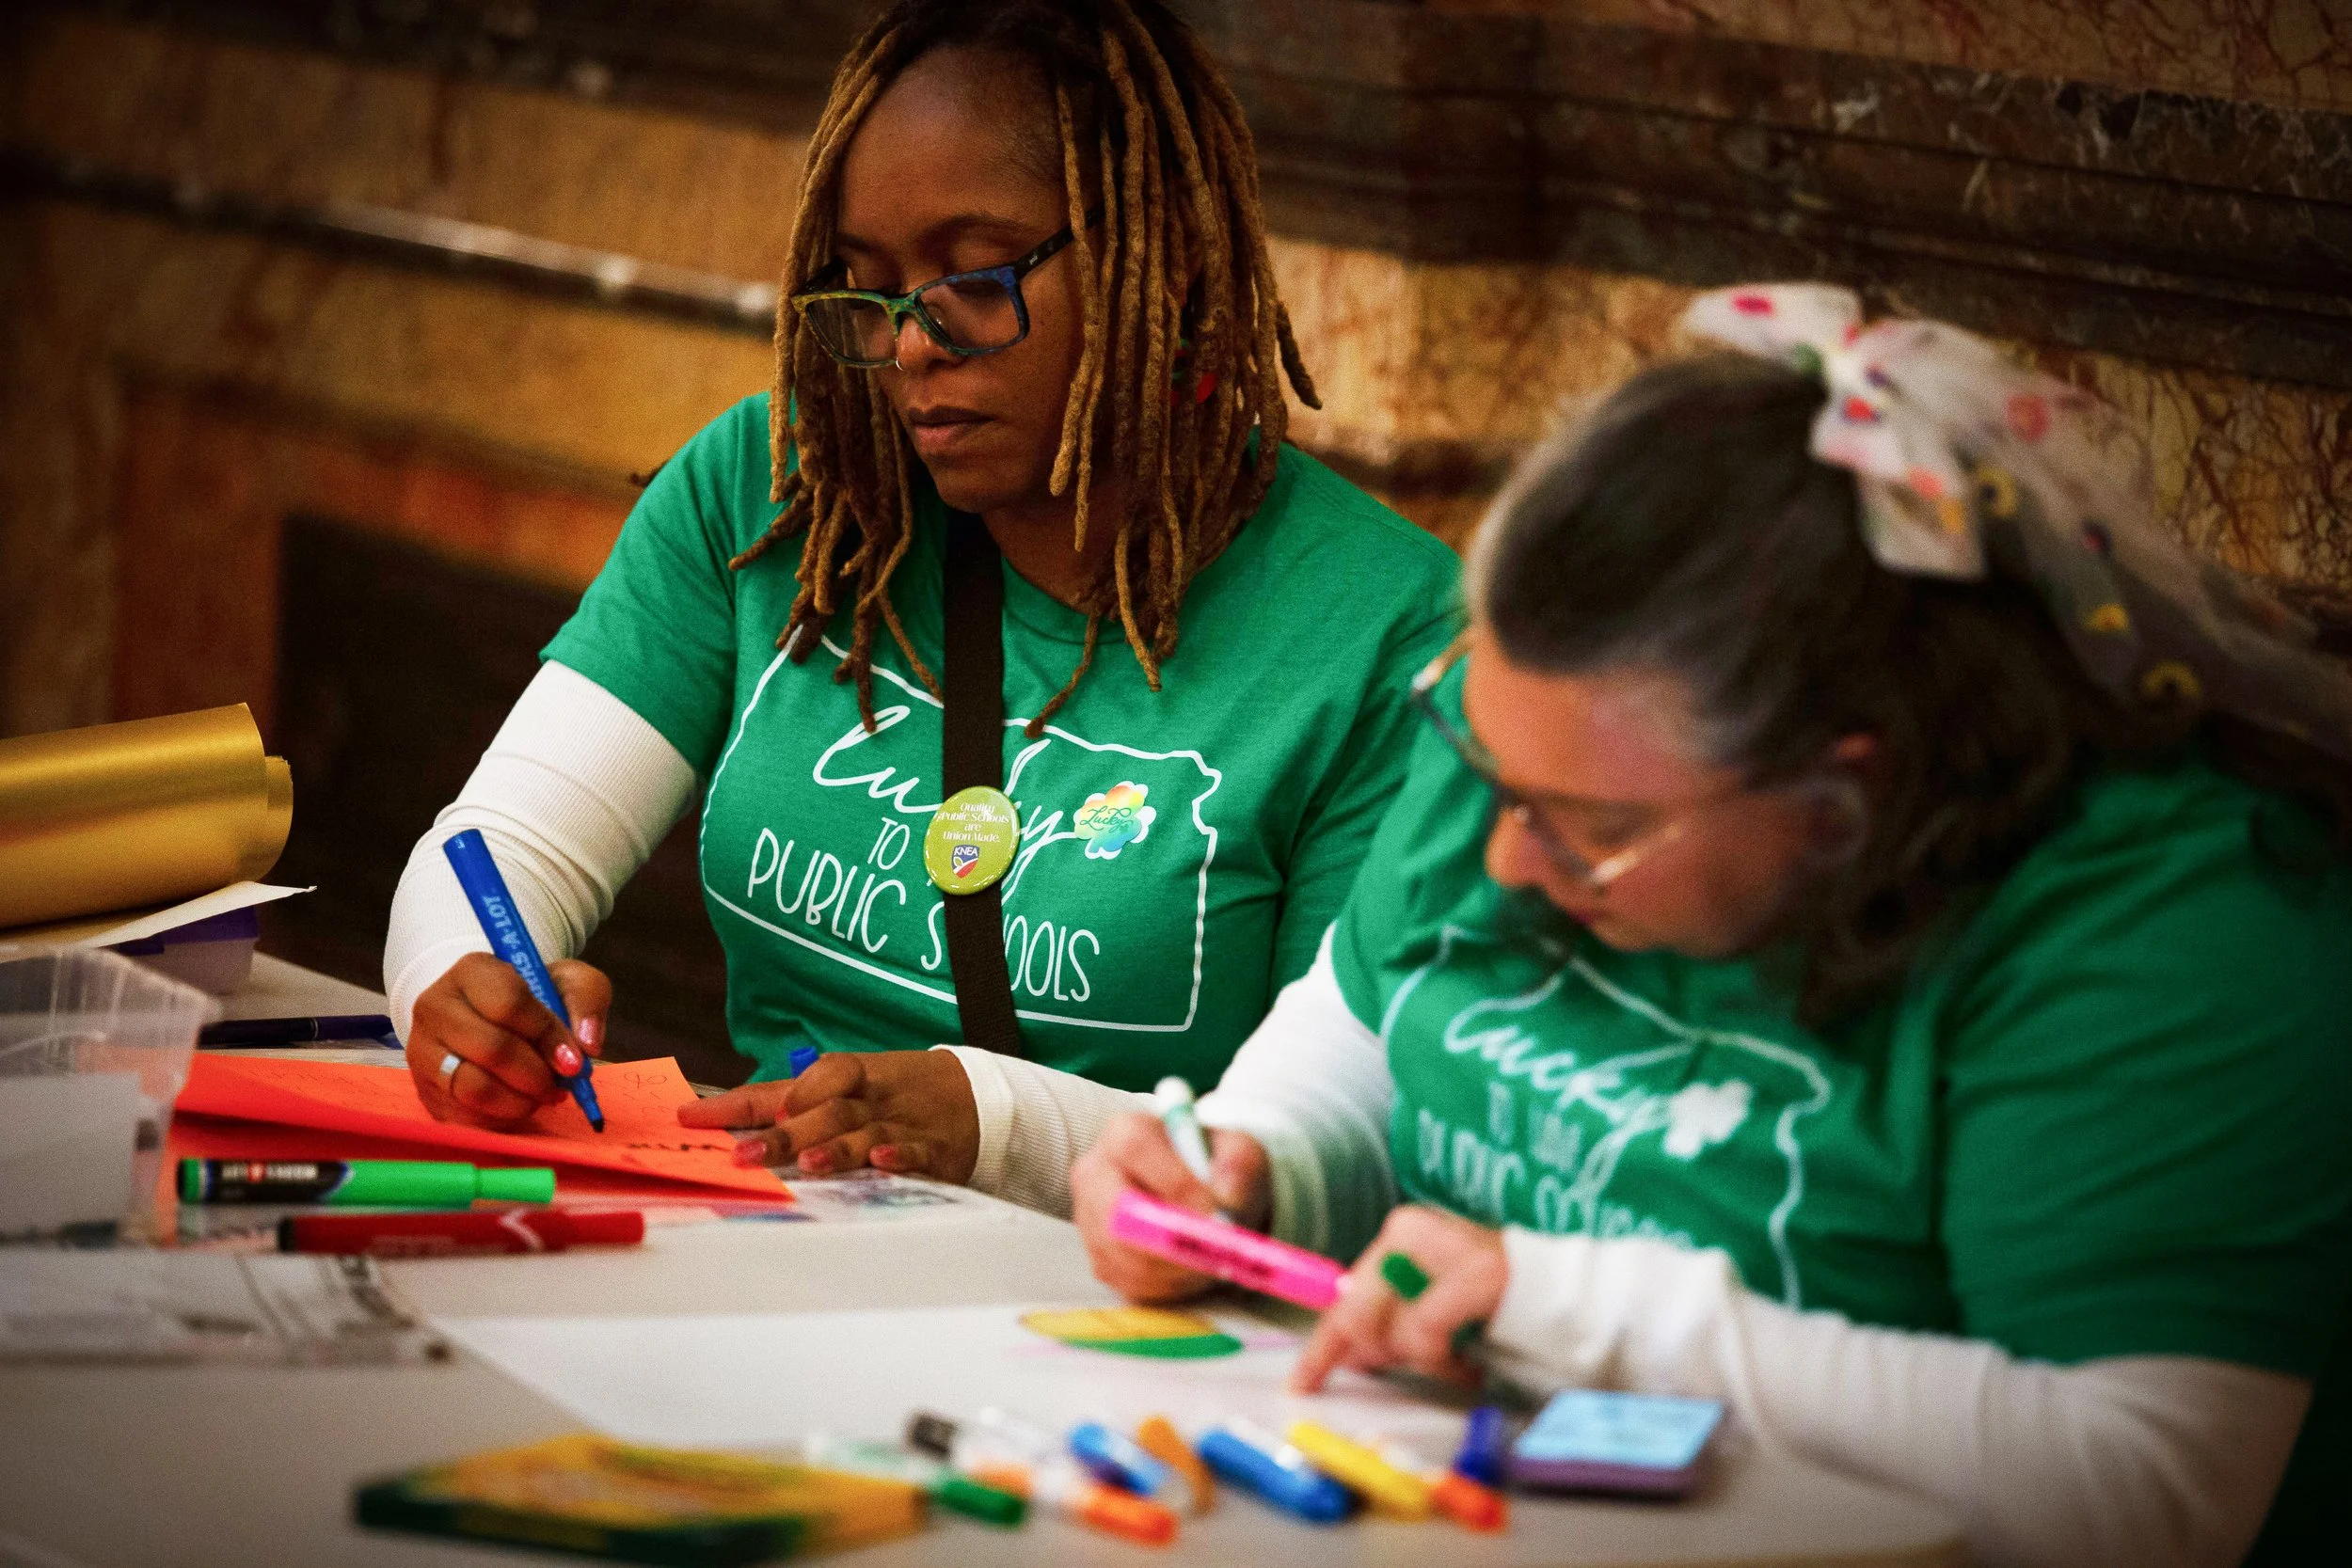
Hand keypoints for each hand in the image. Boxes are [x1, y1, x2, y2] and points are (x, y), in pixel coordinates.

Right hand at [404, 953, 607, 1128]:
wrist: (489, 1019)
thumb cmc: (533, 999)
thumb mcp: (568, 982)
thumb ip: (586, 999)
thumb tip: (586, 1045)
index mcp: (471, 971)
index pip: (509, 1004)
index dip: (547, 1036)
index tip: (573, 1060)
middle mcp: (435, 1007)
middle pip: (491, 1049)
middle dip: (537, 1075)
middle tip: (560, 1085)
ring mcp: (422, 1051)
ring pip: (474, 1088)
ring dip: (521, 1101)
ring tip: (541, 1095)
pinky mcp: (423, 1090)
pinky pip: (464, 1116)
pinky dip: (502, 1118)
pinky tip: (518, 1104)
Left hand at [676, 1050, 980, 1182]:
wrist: (977, 1093)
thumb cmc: (897, 1094)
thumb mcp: (848, 1088)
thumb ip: (795, 1104)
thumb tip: (731, 1122)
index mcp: (840, 1081)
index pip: (781, 1088)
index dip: (737, 1103)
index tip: (693, 1117)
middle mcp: (865, 1100)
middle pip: (821, 1113)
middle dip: (781, 1135)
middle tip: (743, 1156)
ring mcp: (898, 1124)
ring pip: (863, 1134)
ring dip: (835, 1147)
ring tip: (807, 1164)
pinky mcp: (933, 1149)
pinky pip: (914, 1153)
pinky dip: (899, 1158)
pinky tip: (881, 1164)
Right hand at [1071, 1112, 1269, 1302]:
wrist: (1205, 1198)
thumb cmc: (1217, 1169)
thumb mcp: (1240, 1152)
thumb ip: (1239, 1167)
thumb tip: (1226, 1200)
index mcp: (1125, 1132)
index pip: (1136, 1148)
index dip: (1175, 1181)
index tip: (1214, 1213)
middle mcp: (1096, 1173)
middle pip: (1114, 1212)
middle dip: (1167, 1241)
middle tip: (1212, 1254)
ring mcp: (1090, 1220)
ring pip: (1124, 1256)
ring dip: (1175, 1268)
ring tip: (1211, 1261)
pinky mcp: (1100, 1260)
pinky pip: (1130, 1284)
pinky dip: (1169, 1286)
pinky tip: (1192, 1271)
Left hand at [1291, 1205, 1507, 1392]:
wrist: (1554, 1287)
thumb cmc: (1484, 1297)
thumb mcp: (1423, 1299)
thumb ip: (1383, 1318)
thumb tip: (1346, 1355)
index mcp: (1399, 1233)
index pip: (1345, 1296)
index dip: (1322, 1347)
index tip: (1302, 1382)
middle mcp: (1414, 1233)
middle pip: (1357, 1316)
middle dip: (1373, 1354)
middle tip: (1401, 1366)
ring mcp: (1447, 1249)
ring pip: (1392, 1331)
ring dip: (1417, 1360)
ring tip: (1448, 1359)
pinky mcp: (1478, 1275)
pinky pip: (1428, 1332)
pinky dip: (1441, 1359)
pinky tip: (1463, 1365)